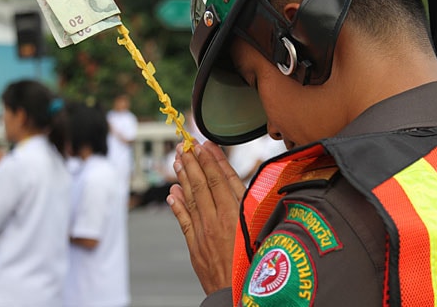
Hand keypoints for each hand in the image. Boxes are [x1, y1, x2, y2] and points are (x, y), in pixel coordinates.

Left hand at [166, 141, 245, 293]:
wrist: (238, 293)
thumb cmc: (257, 263)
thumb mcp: (264, 229)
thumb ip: (256, 207)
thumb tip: (250, 186)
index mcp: (237, 213)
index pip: (220, 179)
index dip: (211, 160)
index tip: (204, 145)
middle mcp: (217, 219)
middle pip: (202, 185)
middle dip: (193, 162)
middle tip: (185, 145)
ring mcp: (203, 232)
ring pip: (190, 198)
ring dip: (183, 178)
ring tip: (177, 161)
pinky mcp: (195, 246)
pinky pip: (183, 220)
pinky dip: (177, 205)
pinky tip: (172, 193)